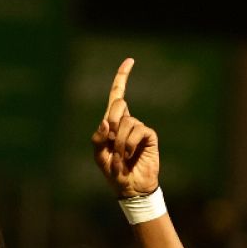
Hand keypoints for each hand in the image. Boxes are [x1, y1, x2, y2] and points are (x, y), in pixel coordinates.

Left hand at [91, 58, 159, 197]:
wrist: (130, 187)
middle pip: (118, 105)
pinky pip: (137, 131)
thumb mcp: (98, 156)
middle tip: (111, 143)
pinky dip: (128, 146)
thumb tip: (106, 121)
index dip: (122, 77)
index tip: (130, 60)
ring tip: (120, 158)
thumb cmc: (113, 171)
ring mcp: (139, 128)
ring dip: (119, 144)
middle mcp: (127, 122)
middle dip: (112, 122)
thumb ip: (97, 138)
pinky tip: (129, 156)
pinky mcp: (149, 135)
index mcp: (113, 123)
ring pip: (126, 123)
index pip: (117, 96)